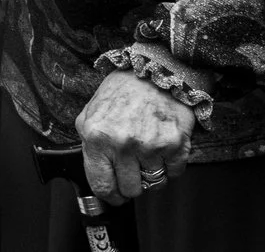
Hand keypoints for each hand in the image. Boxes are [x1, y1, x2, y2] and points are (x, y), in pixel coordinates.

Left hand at [75, 68, 195, 204]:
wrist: (154, 70)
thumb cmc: (122, 91)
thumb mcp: (91, 112)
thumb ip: (89, 143)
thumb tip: (96, 173)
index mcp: (97, 137)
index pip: (102, 185)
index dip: (110, 195)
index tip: (115, 195)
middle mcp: (123, 144)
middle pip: (130, 190)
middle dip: (131, 184)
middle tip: (133, 169)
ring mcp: (150, 145)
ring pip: (154, 185)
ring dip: (152, 174)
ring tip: (148, 154)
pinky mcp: (175, 144)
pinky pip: (174, 174)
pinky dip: (170, 166)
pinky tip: (163, 148)